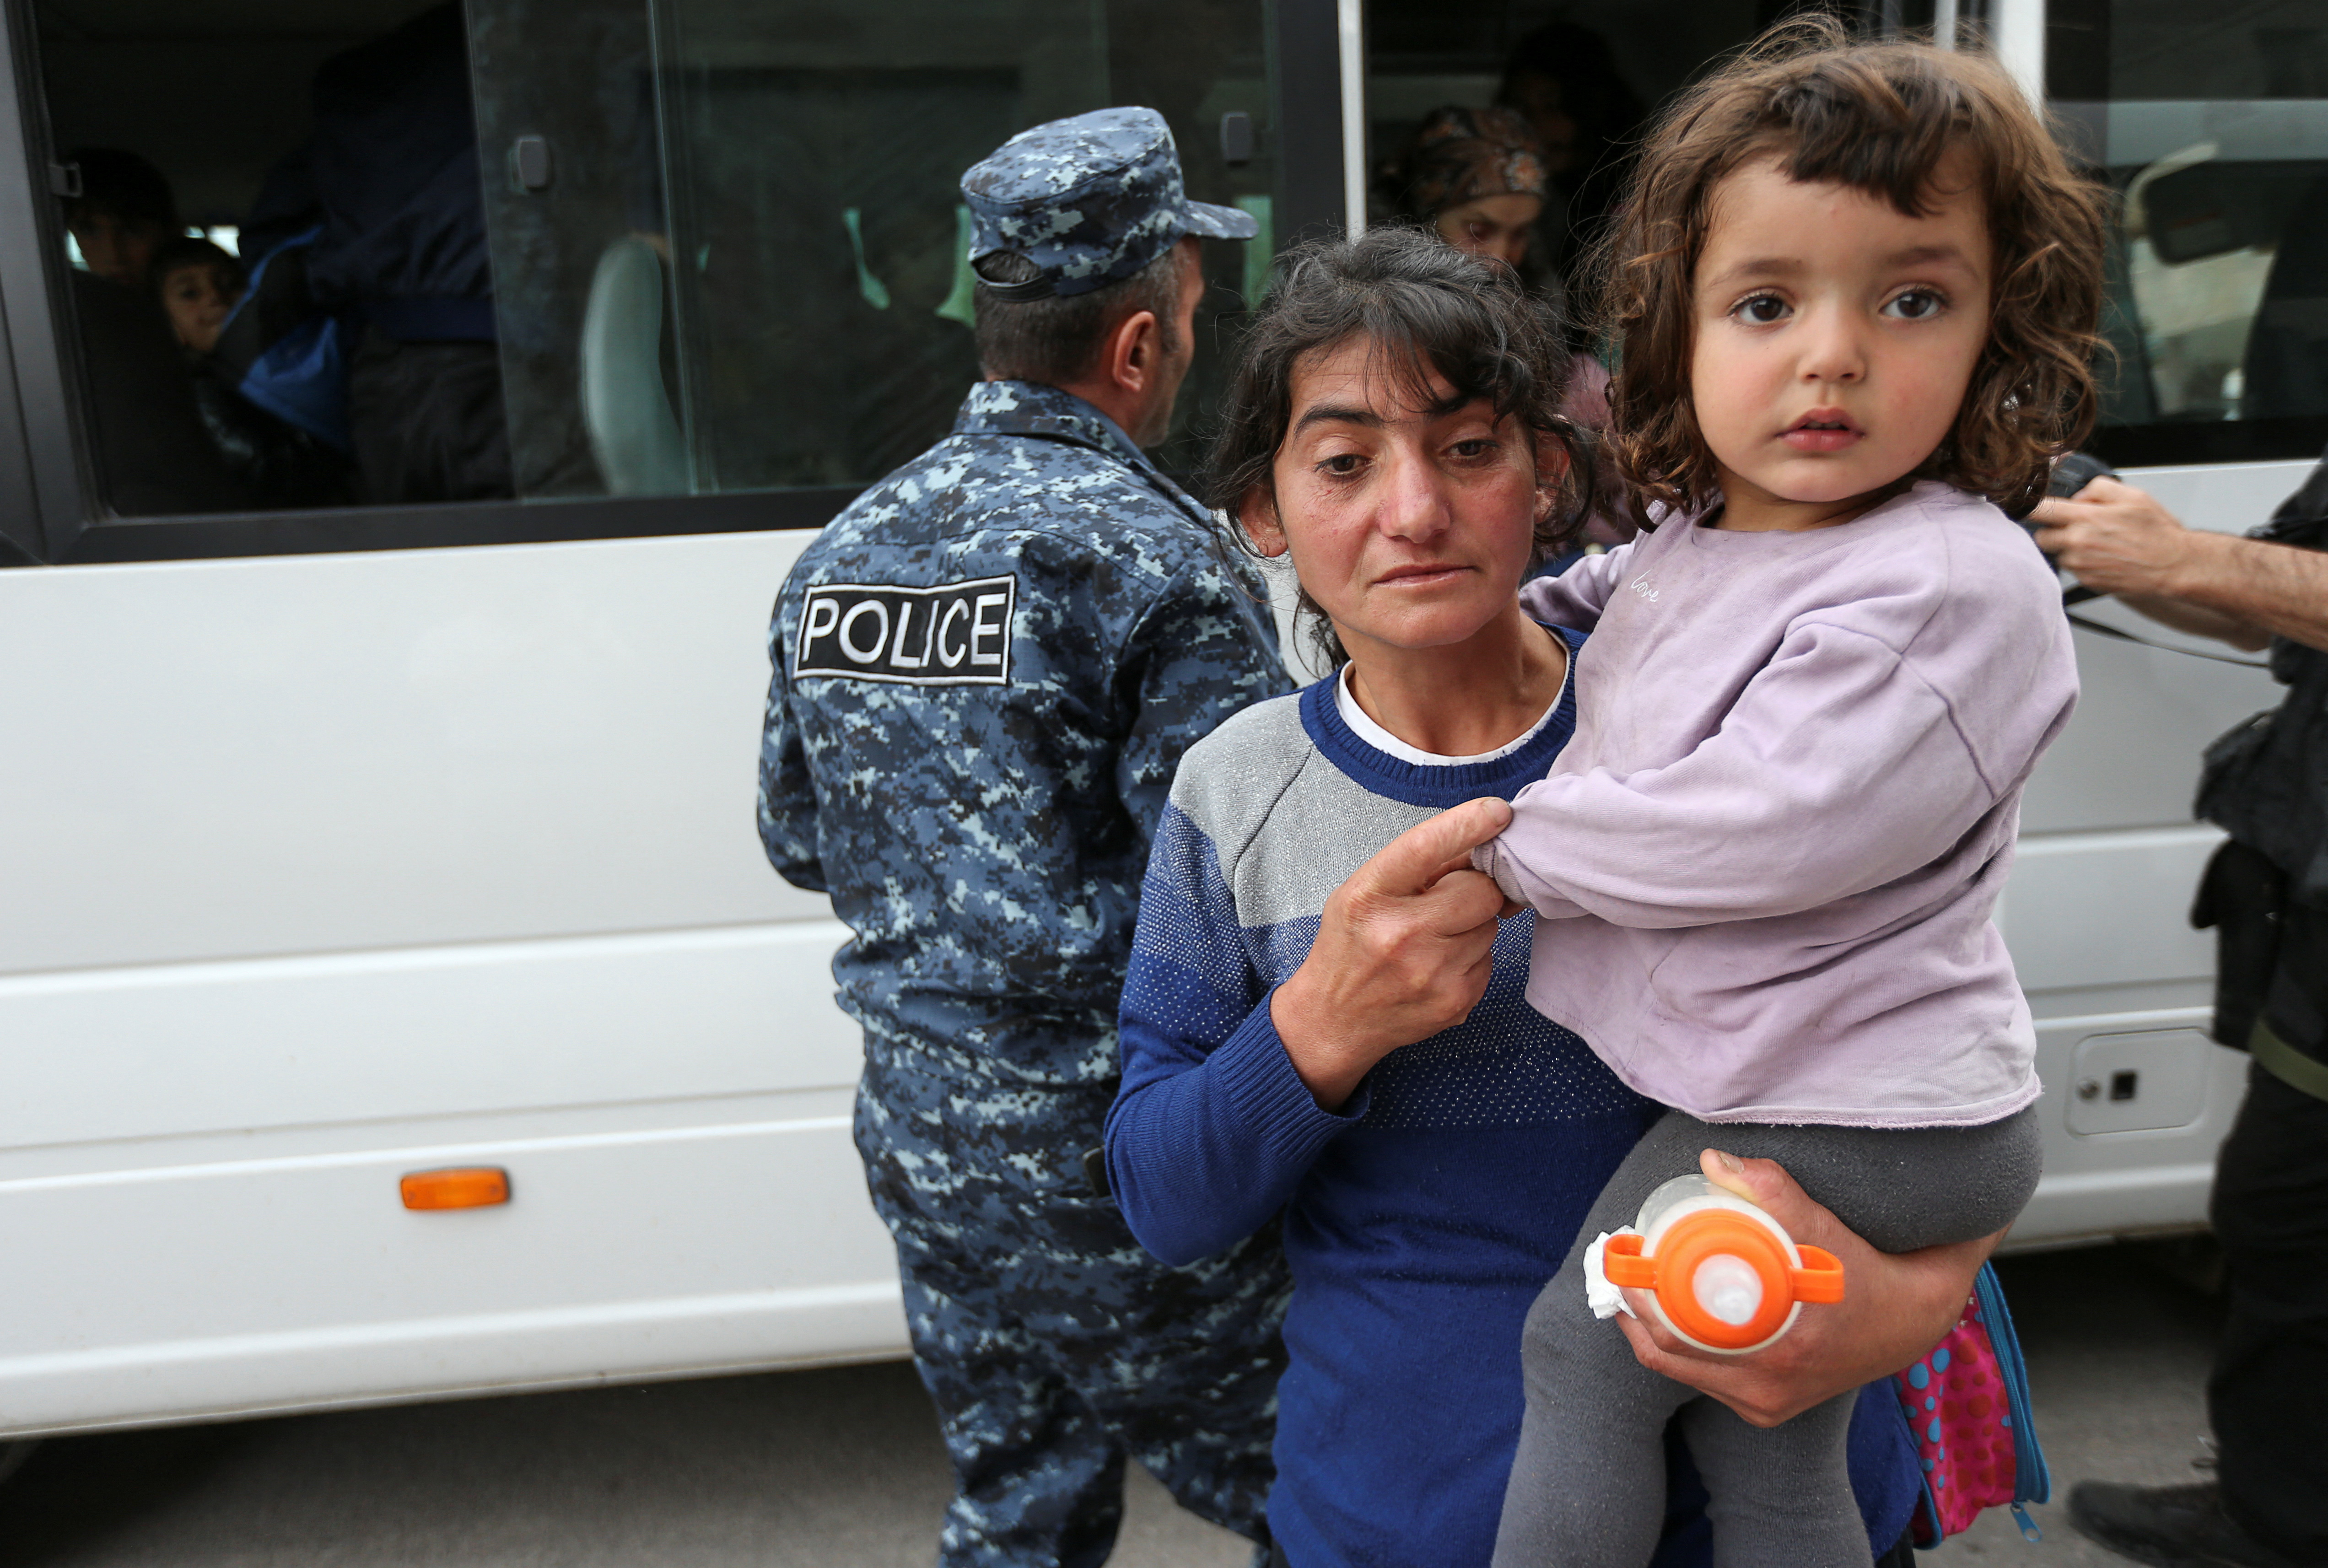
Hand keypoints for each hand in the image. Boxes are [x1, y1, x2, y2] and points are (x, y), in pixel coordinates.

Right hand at [1272, 797, 1518, 1110]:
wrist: (1335, 1020)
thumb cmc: (1351, 945)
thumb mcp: (1363, 892)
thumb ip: (1417, 866)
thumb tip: (1479, 844)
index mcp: (1368, 897)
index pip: (1424, 848)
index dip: (1467, 825)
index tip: (1498, 811)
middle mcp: (1399, 935)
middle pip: (1479, 890)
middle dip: (1472, 888)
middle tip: (1445, 900)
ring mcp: (1430, 973)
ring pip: (1490, 925)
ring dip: (1471, 925)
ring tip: (1433, 938)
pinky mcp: (1455, 1001)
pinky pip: (1490, 959)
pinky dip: (1471, 957)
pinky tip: (1438, 965)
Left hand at [1613, 1147, 1999, 1427]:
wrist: (1911, 1320)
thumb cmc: (1866, 1269)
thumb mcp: (1825, 1228)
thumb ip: (1773, 1191)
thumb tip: (1712, 1161)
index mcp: (1778, 1355)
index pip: (1674, 1341)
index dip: (1636, 1304)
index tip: (1621, 1266)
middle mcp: (1768, 1392)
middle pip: (1669, 1360)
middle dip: (1635, 1316)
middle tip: (1621, 1274)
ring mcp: (1767, 1405)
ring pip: (1685, 1373)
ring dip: (1656, 1334)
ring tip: (1639, 1291)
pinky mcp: (1770, 1408)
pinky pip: (1707, 1382)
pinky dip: (1685, 1351)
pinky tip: (1674, 1317)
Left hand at [2029, 477, 2274, 648]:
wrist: (2173, 566)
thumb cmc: (2157, 533)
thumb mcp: (2133, 496)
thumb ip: (2098, 488)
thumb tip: (2078, 496)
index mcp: (2086, 518)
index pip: (2040, 509)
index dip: (2029, 506)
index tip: (2026, 505)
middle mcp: (2077, 543)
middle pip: (2042, 535)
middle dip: (2053, 530)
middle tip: (2075, 526)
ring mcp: (2080, 565)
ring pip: (2058, 553)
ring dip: (2069, 547)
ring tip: (2098, 543)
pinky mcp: (2086, 581)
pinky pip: (2072, 569)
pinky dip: (2082, 562)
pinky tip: (2105, 557)